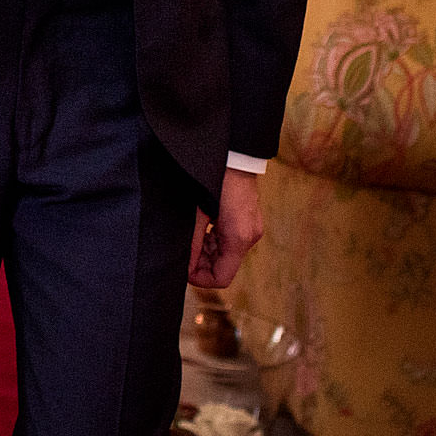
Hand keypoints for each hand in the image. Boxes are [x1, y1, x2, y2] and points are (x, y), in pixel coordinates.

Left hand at [189, 167, 264, 289]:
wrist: (235, 157)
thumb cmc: (215, 181)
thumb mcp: (198, 214)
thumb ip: (193, 242)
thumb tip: (184, 265)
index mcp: (238, 239)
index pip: (221, 278)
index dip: (199, 279)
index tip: (183, 269)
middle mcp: (250, 238)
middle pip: (224, 268)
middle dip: (201, 264)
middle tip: (184, 251)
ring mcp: (252, 230)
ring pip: (226, 256)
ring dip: (207, 252)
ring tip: (191, 237)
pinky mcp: (249, 222)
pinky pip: (231, 242)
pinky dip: (215, 242)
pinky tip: (202, 228)